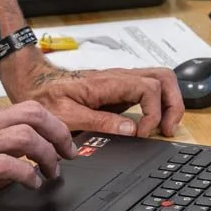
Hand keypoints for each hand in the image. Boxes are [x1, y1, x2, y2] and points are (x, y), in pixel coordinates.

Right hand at [0, 100, 75, 210]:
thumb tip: (6, 163)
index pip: (21, 108)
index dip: (47, 123)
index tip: (58, 138)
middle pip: (32, 112)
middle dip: (58, 131)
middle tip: (68, 150)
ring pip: (26, 135)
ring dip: (48, 153)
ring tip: (52, 170)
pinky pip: (9, 165)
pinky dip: (28, 173)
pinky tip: (31, 184)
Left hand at [12, 62, 184, 137]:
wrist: (36, 84)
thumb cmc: (48, 97)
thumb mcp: (68, 116)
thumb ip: (100, 122)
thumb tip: (130, 129)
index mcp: (108, 82)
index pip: (149, 87)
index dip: (153, 113)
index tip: (143, 133)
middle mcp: (120, 77)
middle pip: (163, 76)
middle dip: (173, 102)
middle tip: (168, 129)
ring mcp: (122, 82)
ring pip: (160, 79)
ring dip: (170, 102)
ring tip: (165, 128)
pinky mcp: (121, 89)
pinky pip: (150, 89)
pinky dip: (160, 103)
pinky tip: (153, 123)